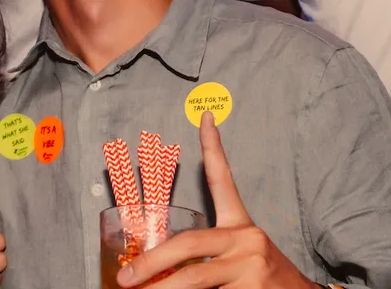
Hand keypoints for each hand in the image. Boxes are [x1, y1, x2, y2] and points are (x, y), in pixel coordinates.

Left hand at [116, 112, 316, 288]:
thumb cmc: (264, 282)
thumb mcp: (241, 259)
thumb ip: (208, 253)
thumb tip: (161, 262)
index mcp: (242, 226)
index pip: (224, 180)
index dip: (213, 147)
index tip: (205, 117)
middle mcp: (247, 241)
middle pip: (189, 244)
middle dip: (152, 262)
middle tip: (126, 278)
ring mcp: (251, 268)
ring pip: (195, 279)